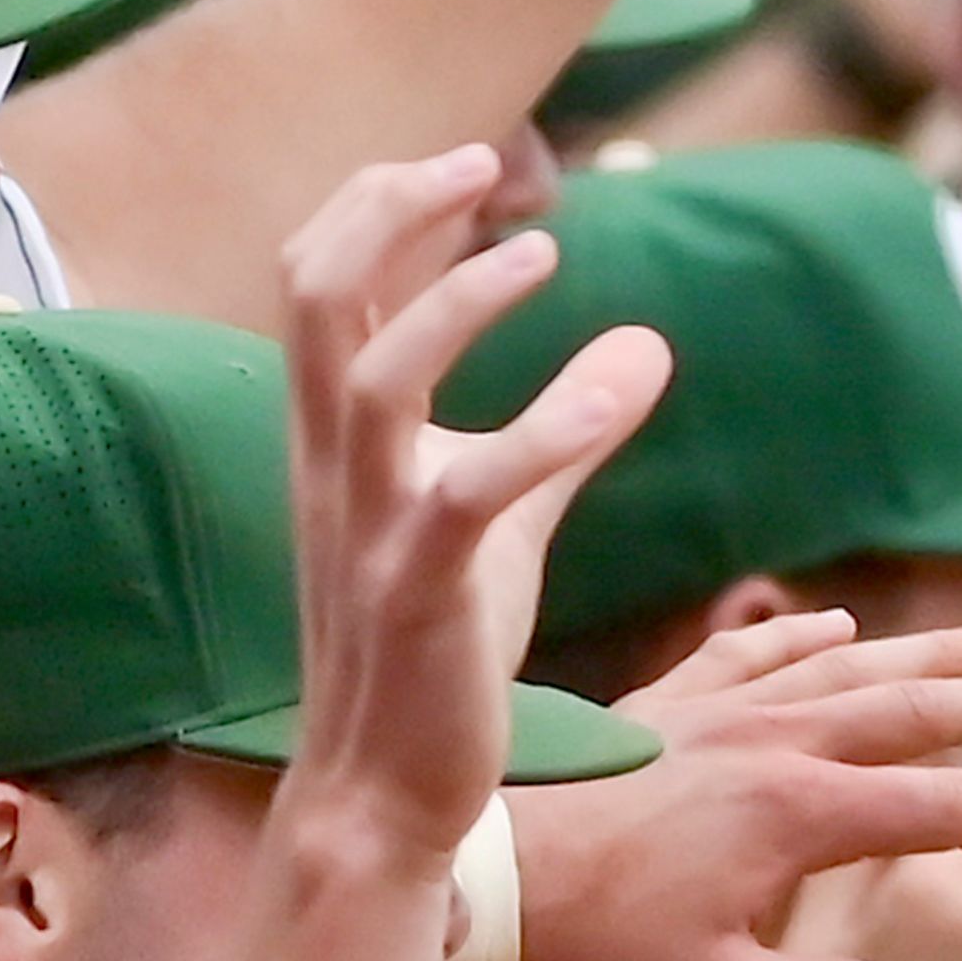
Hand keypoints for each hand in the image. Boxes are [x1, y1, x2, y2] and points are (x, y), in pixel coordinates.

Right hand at [278, 146, 670, 868]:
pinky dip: (538, 432)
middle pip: (314, 295)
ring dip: (455, 302)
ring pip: (370, 380)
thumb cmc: (437, 652)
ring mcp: (370, 530)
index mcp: (336, 442)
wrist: (387, 798)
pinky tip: (612, 396)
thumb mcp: (503, 520)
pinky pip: (464, 496)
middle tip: (482, 162)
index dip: (382, 203)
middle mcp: (334, 470)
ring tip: (541, 253)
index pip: (320, 281)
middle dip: (389, 209)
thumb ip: (565, 429)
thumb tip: (647, 341)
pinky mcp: (420, 596)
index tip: (471, 163)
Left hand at [510, 617, 961, 960]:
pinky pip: (751, 652)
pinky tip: (836, 623)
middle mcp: (771, 743)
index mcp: (796, 814)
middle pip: (917, 708)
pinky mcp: (666, 700)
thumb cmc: (593, 943)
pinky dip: (802, 635)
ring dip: (930, 651)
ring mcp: (718, 711)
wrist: (481, 871)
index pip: (944, 808)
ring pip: (848, 664)